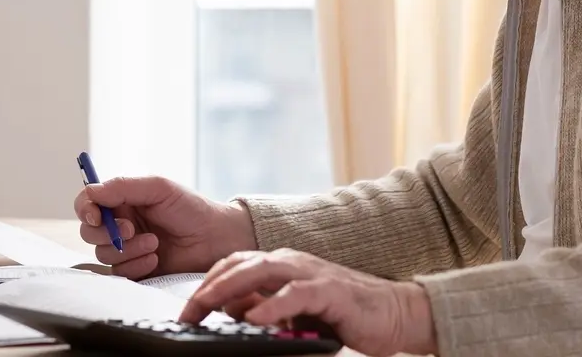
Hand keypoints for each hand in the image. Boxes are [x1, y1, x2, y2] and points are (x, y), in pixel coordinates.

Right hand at [74, 176, 257, 278]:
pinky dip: (135, 266)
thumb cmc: (191, 208)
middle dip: (106, 233)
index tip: (96, 216)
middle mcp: (120, 224)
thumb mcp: (158, 188)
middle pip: (89, 232)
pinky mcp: (136, 270)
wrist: (216, 238)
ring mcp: (127, 249)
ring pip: (104, 254)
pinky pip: (120, 273)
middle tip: (131, 229)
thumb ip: (123, 187)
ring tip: (155, 243)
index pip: (88, 203)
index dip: (85, 209)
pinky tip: (156, 259)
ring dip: (127, 250)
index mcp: (122, 201)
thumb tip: (91, 190)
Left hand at [179, 249, 437, 356]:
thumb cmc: (346, 314)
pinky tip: (255, 318)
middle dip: (209, 286)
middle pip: (240, 264)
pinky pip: (296, 295)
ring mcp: (312, 273)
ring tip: (207, 304)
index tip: (185, 311)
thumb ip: (267, 309)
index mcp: (282, 265)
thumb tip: (235, 314)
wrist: (395, 313)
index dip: (206, 284)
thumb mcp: (297, 314)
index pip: (234, 266)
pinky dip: (273, 305)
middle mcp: (293, 263)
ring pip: (263, 270)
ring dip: (230, 287)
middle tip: (186, 312)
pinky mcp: (332, 291)